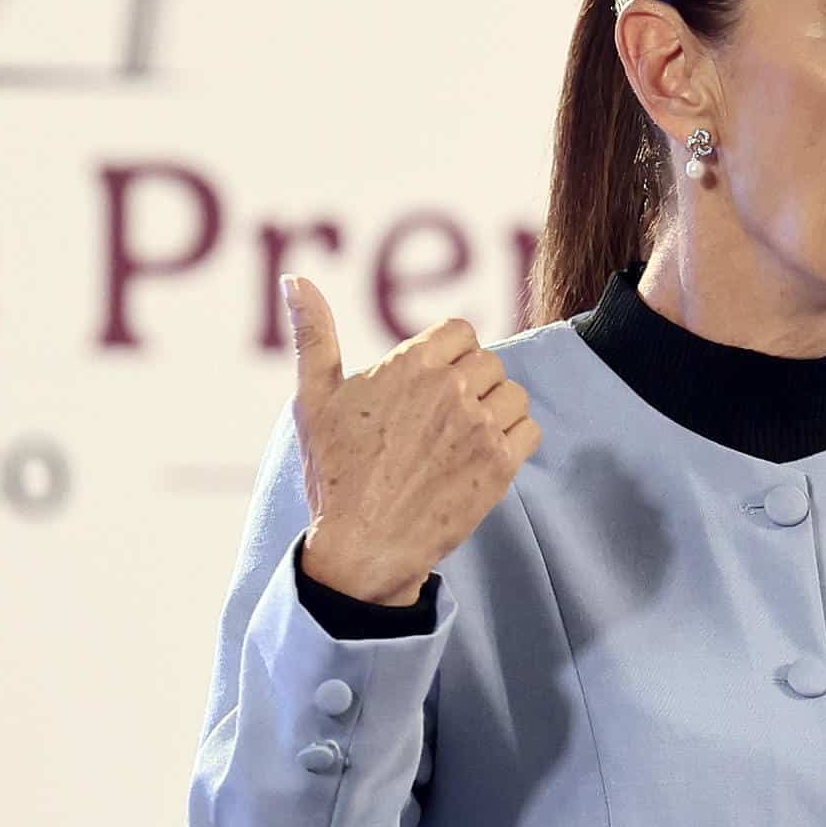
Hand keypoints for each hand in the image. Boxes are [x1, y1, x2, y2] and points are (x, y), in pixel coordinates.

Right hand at [282, 276, 541, 605]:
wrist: (361, 547)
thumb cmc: (335, 475)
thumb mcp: (314, 399)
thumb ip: (315, 334)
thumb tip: (297, 278)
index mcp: (411, 365)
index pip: (461, 331)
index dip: (449, 356)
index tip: (431, 385)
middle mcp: (451, 390)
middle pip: (488, 362)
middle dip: (469, 385)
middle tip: (441, 420)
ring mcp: (479, 427)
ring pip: (513, 394)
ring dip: (495, 411)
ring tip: (462, 437)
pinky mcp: (500, 465)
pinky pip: (529, 430)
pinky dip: (514, 440)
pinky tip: (483, 455)